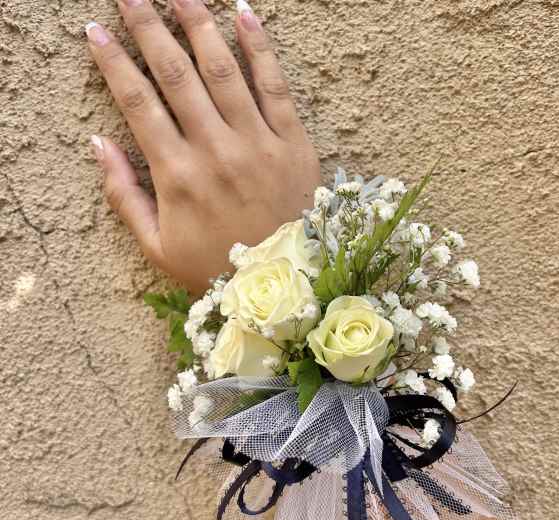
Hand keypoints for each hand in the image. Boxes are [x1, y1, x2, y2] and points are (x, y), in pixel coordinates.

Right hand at [86, 0, 319, 293]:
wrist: (283, 285)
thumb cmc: (216, 269)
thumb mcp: (157, 247)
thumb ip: (124, 196)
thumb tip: (96, 145)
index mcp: (178, 177)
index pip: (138, 103)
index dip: (113, 63)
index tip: (95, 32)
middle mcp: (216, 151)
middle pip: (177, 74)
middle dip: (150, 28)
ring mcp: (258, 144)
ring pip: (223, 70)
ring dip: (198, 23)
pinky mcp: (294, 145)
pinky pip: (276, 86)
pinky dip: (260, 48)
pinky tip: (243, 15)